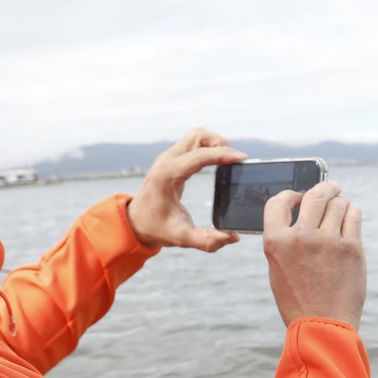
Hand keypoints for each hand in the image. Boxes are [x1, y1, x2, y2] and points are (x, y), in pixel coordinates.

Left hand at [126, 127, 245, 251]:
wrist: (135, 222)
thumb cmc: (156, 228)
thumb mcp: (181, 238)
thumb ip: (206, 240)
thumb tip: (232, 237)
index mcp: (167, 175)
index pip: (199, 156)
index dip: (223, 155)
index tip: (242, 159)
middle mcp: (167, 161)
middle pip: (198, 136)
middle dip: (220, 144)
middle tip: (235, 162)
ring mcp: (168, 157)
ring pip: (197, 136)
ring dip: (215, 143)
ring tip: (228, 161)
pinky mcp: (172, 159)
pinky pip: (194, 144)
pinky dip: (209, 148)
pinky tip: (218, 162)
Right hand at [263, 181, 365, 330]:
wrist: (322, 326)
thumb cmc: (299, 300)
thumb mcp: (278, 268)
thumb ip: (285, 239)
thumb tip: (300, 213)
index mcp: (276, 242)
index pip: (278, 201)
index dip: (290, 195)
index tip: (299, 196)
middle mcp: (301, 237)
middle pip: (315, 195)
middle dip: (325, 188)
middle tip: (332, 187)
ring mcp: (328, 241)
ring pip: (338, 203)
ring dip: (340, 202)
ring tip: (341, 209)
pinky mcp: (351, 248)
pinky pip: (354, 216)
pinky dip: (352, 213)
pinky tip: (350, 218)